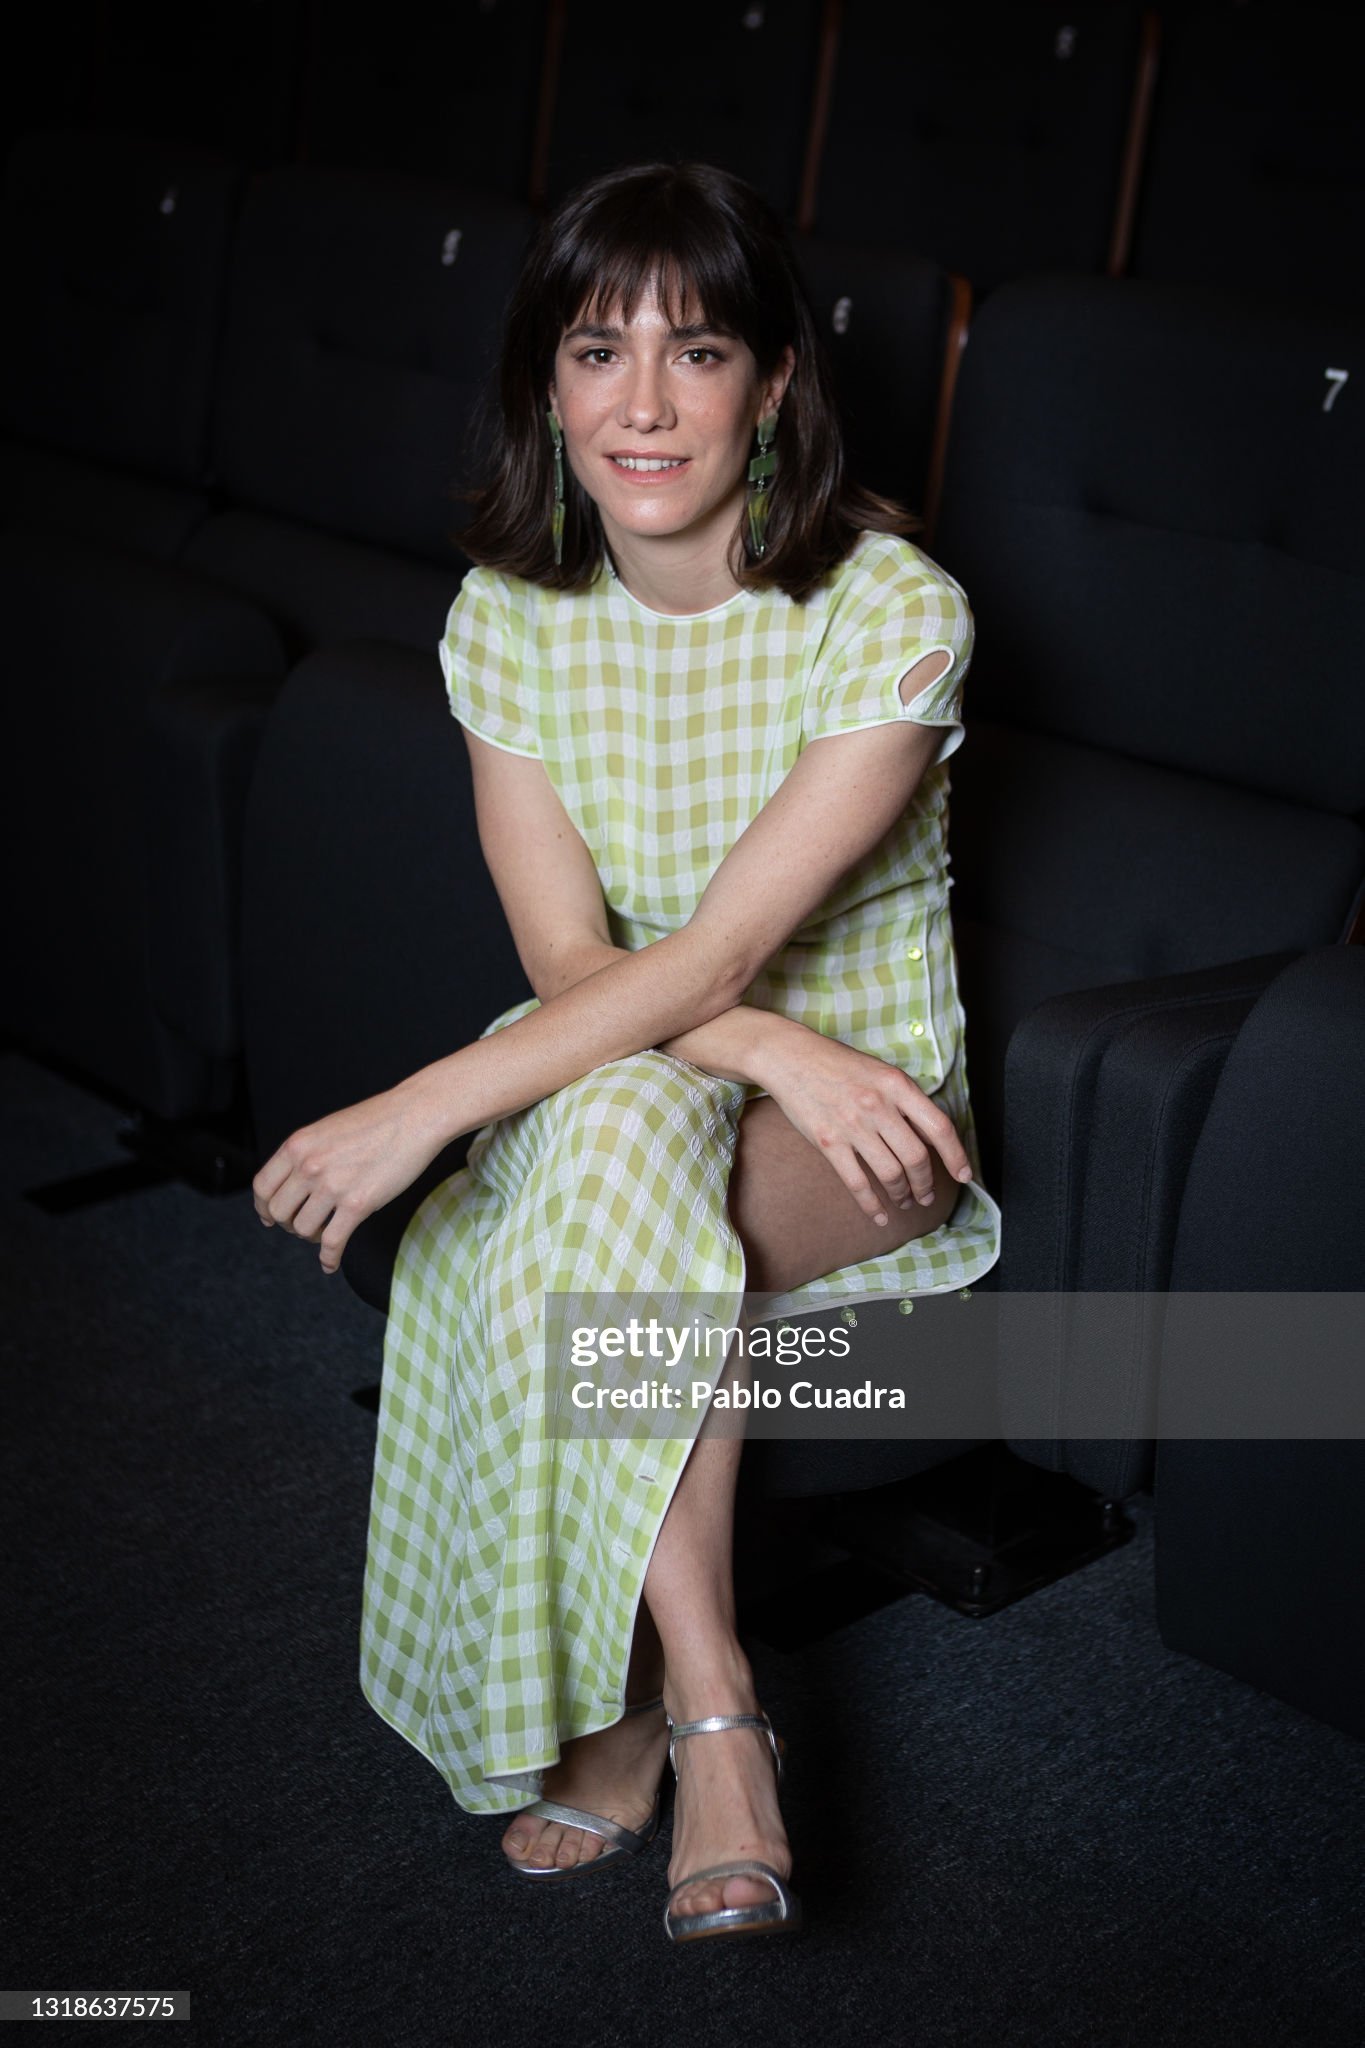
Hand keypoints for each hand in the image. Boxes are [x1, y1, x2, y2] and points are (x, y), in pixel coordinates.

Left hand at [251, 1077, 449, 1274]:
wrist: (415, 1116)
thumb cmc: (378, 1121)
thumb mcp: (327, 1130)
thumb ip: (307, 1154)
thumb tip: (295, 1184)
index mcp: (298, 1145)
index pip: (262, 1187)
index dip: (264, 1208)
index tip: (271, 1217)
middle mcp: (309, 1165)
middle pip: (279, 1212)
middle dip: (289, 1224)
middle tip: (305, 1224)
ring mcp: (332, 1185)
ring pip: (303, 1229)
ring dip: (312, 1237)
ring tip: (326, 1232)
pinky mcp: (358, 1204)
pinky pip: (332, 1242)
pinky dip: (329, 1258)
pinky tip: (331, 1263)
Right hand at [754, 1027, 973, 1224]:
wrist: (791, 1057)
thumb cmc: (838, 1063)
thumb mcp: (880, 1072)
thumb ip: (905, 1100)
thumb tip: (931, 1136)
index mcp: (897, 1085)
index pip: (939, 1127)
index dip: (956, 1156)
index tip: (963, 1175)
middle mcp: (878, 1106)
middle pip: (916, 1158)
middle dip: (926, 1184)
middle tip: (927, 1195)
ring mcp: (852, 1126)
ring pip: (891, 1174)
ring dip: (903, 1195)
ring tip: (905, 1201)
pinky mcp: (828, 1143)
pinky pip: (857, 1183)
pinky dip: (872, 1205)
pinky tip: (879, 1215)